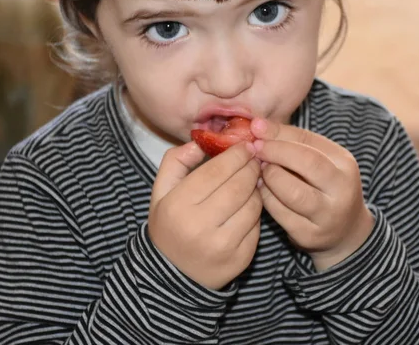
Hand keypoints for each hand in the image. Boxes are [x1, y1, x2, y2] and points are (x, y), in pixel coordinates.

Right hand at [148, 141, 262, 289]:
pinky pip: (257, 226)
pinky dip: (256, 212)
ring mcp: (222, 246)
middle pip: (239, 186)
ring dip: (256, 189)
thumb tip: (201, 141)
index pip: (216, 171)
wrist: (171, 277)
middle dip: (251, 168)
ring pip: (253, 205)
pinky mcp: (240, 259)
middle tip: (254, 159)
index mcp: (178, 206)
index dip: (236, 154)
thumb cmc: (169, 226)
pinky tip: (248, 205)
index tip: (245, 146)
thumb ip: (176, 161)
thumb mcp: (161, 191)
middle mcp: (200, 227)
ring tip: (251, 181)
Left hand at [251, 118, 374, 271]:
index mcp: (345, 164)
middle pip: (307, 164)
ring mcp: (326, 215)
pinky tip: (260, 189)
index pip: (310, 142)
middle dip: (276, 152)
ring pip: (293, 192)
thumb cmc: (324, 186)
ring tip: (259, 170)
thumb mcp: (319, 160)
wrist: (344, 231)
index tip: (257, 128)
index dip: (280, 134)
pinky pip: (280, 213)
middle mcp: (342, 190)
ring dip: (269, 177)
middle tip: (255, 148)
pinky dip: (265, 198)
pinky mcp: (309, 235)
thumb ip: (293, 142)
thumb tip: (258, 125)